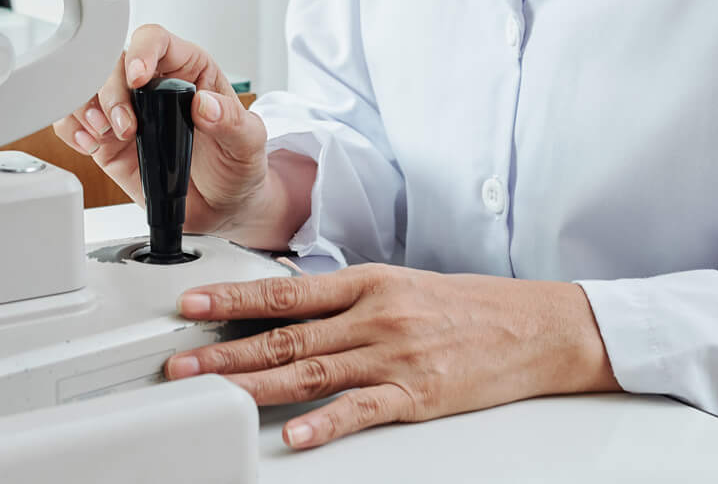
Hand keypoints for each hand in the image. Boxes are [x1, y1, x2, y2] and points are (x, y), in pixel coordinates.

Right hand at [52, 23, 296, 244]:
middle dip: (110, 92)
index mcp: (188, 70)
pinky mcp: (108, 141)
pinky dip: (72, 128)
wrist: (222, 208)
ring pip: (87, 88)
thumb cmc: (236, 165)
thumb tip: (206, 104)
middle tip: (124, 126)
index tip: (138, 77)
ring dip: (85, 108)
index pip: (156, 41)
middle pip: (113, 64)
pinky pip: (75, 121)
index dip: (141, 51)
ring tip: (103, 134)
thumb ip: (232, 120)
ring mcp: (128, 112)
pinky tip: (89, 143)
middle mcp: (152, 85)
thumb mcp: (248, 142)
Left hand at [163, 264, 617, 449]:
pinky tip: (295, 435)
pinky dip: (326, 423)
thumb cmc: (469, 307)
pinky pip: (362, 409)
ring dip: (255, 384)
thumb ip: (347, 299)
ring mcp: (394, 356)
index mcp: (368, 283)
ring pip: (311, 371)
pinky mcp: (417, 394)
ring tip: (214, 392)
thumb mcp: (401, 286)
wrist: (536, 326)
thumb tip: (289, 309)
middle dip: (226, 350)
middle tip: (182, 363)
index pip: (286, 293)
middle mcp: (375, 316)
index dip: (234, 300)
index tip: (193, 305)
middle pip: (286, 336)